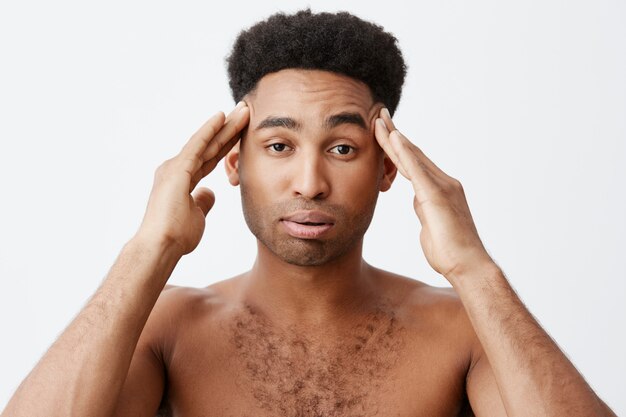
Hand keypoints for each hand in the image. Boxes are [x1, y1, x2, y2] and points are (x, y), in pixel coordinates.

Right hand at [134, 101, 249, 255]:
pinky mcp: (177, 169)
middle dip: (229, 128)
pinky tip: (221, 117)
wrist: (160, 246)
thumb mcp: (197, 215)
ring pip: (206, 142)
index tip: (241, 130)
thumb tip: (210, 192)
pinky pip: (197, 146)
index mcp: (183, 180)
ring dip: (225, 125)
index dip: (226, 143)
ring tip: (243, 109)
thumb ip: (203, 201)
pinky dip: (209, 130)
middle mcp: (177, 169)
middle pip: (210, 145)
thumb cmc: (176, 236)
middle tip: (245, 111)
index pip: (211, 157)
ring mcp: (175, 167)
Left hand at [374, 108, 492, 279]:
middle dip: (394, 134)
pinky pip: (416, 170)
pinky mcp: (437, 195)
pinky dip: (403, 153)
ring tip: (379, 120)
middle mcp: (444, 183)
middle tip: (378, 115)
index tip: (384, 132)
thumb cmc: (449, 253)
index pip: (414, 163)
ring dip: (394, 137)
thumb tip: (420, 203)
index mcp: (440, 190)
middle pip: (413, 153)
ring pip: (413, 156)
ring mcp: (442, 187)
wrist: (467, 266)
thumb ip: (425, 210)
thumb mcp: (431, 226)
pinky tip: (393, 139)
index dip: (398, 147)